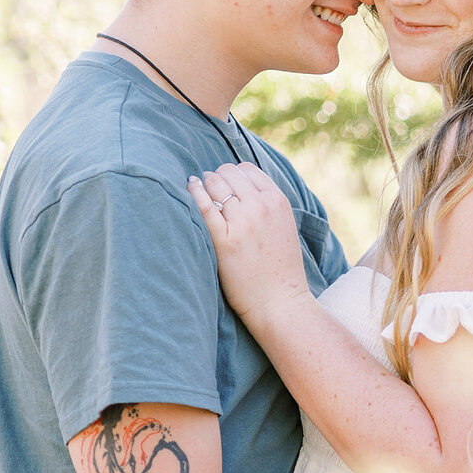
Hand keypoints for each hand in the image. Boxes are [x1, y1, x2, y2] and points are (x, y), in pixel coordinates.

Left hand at [188, 163, 311, 329]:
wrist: (280, 302)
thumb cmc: (280, 268)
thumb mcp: (284, 226)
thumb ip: (268, 204)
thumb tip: (241, 186)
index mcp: (278, 201)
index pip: (247, 169)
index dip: (232, 173)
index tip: (225, 183)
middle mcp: (261, 207)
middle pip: (228, 173)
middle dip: (216, 177)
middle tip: (209, 187)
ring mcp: (242, 222)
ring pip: (215, 185)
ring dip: (204, 184)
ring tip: (197, 188)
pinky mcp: (224, 240)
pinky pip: (203, 206)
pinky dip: (194, 193)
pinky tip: (189, 191)